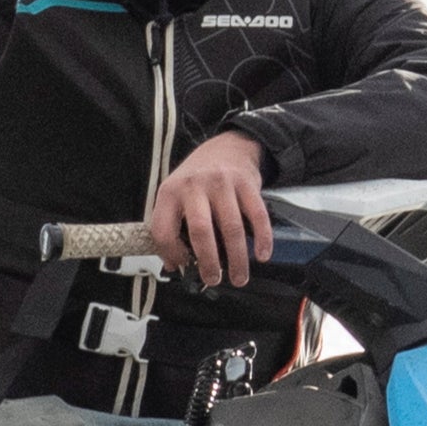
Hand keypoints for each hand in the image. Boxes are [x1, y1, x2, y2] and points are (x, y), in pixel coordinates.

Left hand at [149, 131, 271, 287]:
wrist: (227, 147)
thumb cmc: (198, 178)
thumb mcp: (175, 193)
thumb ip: (173, 224)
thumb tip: (176, 263)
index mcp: (170, 192)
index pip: (164, 229)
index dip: (171, 253)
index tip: (181, 266)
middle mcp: (195, 186)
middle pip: (200, 231)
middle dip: (208, 262)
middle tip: (213, 278)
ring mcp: (222, 183)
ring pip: (231, 228)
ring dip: (236, 259)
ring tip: (238, 277)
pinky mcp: (246, 184)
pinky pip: (257, 216)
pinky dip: (262, 239)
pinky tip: (262, 255)